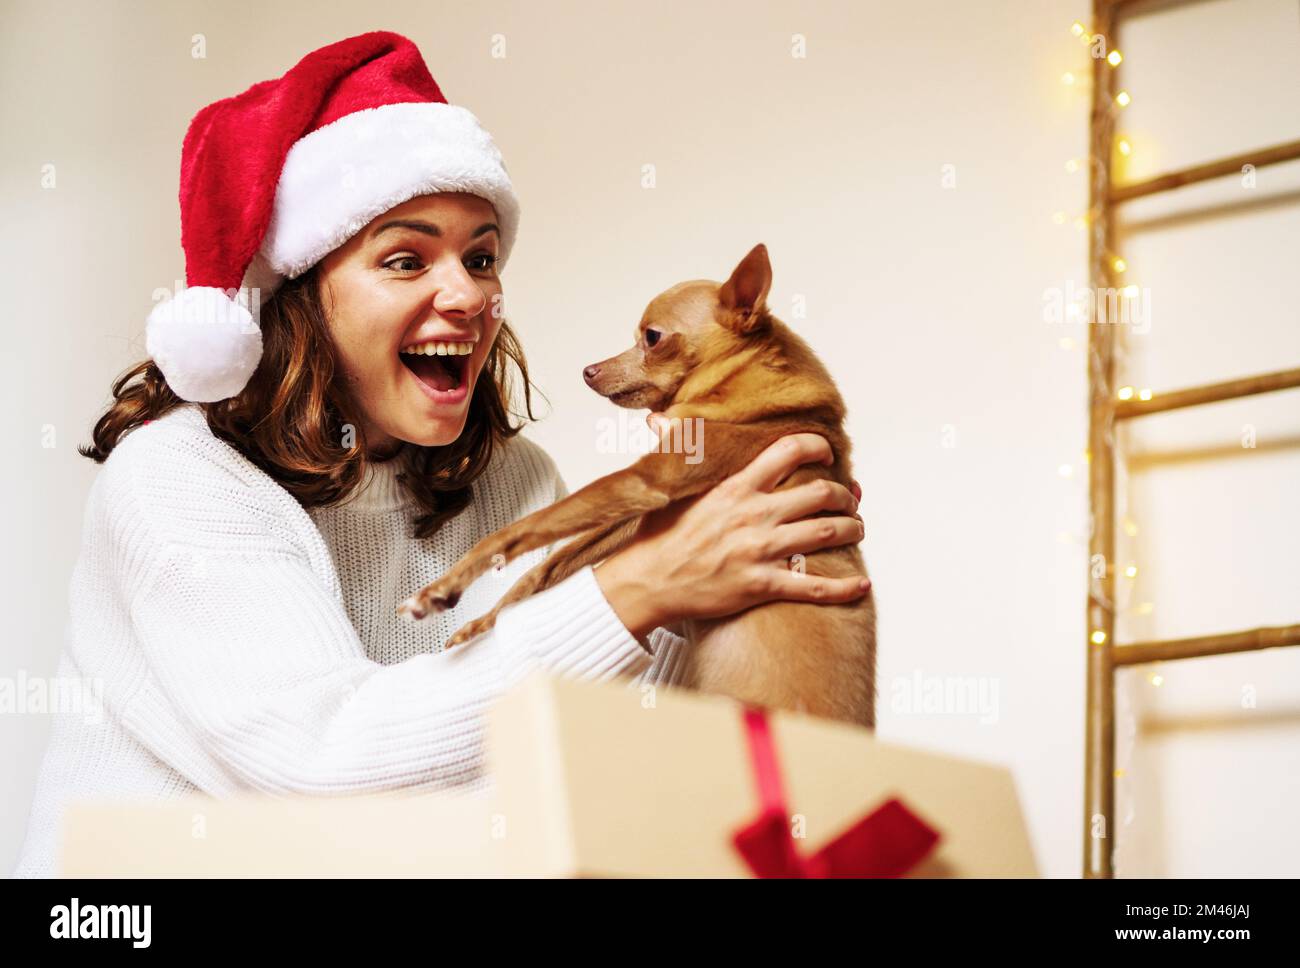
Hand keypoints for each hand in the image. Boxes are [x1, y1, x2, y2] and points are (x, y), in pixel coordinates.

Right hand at [594, 421, 867, 639]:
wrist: (647, 582)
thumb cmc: (657, 536)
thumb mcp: (666, 486)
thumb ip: (673, 448)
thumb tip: (656, 418)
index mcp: (737, 487)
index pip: (790, 451)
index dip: (819, 447)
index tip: (828, 452)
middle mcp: (754, 514)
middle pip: (821, 493)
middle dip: (846, 495)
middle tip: (850, 499)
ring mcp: (761, 551)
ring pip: (826, 533)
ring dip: (852, 529)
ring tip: (857, 528)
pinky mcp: (762, 585)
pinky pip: (814, 587)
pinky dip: (844, 587)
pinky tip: (862, 584)